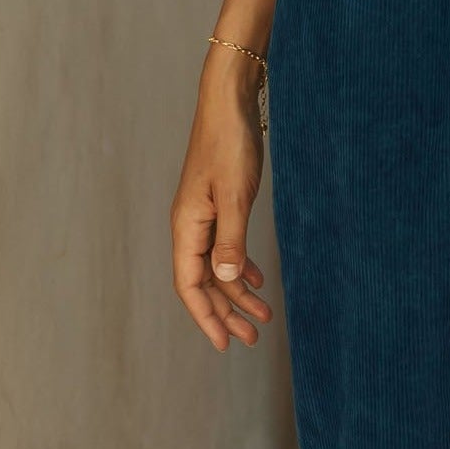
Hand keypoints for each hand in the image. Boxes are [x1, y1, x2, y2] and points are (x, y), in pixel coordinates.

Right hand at [171, 54, 274, 350]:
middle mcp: (190, 227)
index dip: (206, 318)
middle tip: (251, 338)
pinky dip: (241, 266)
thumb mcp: (235, 196)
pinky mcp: (218, 205)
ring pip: (216, 267)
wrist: (229, 103)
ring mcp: (203, 216)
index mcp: (187, 228)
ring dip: (237, 293)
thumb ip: (230, 240)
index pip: (190, 285)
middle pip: (203, 283)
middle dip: (225, 313)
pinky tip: (258, 280)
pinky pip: (225, 248)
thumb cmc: (230, 145)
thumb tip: (226, 280)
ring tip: (262, 317)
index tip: (224, 345)